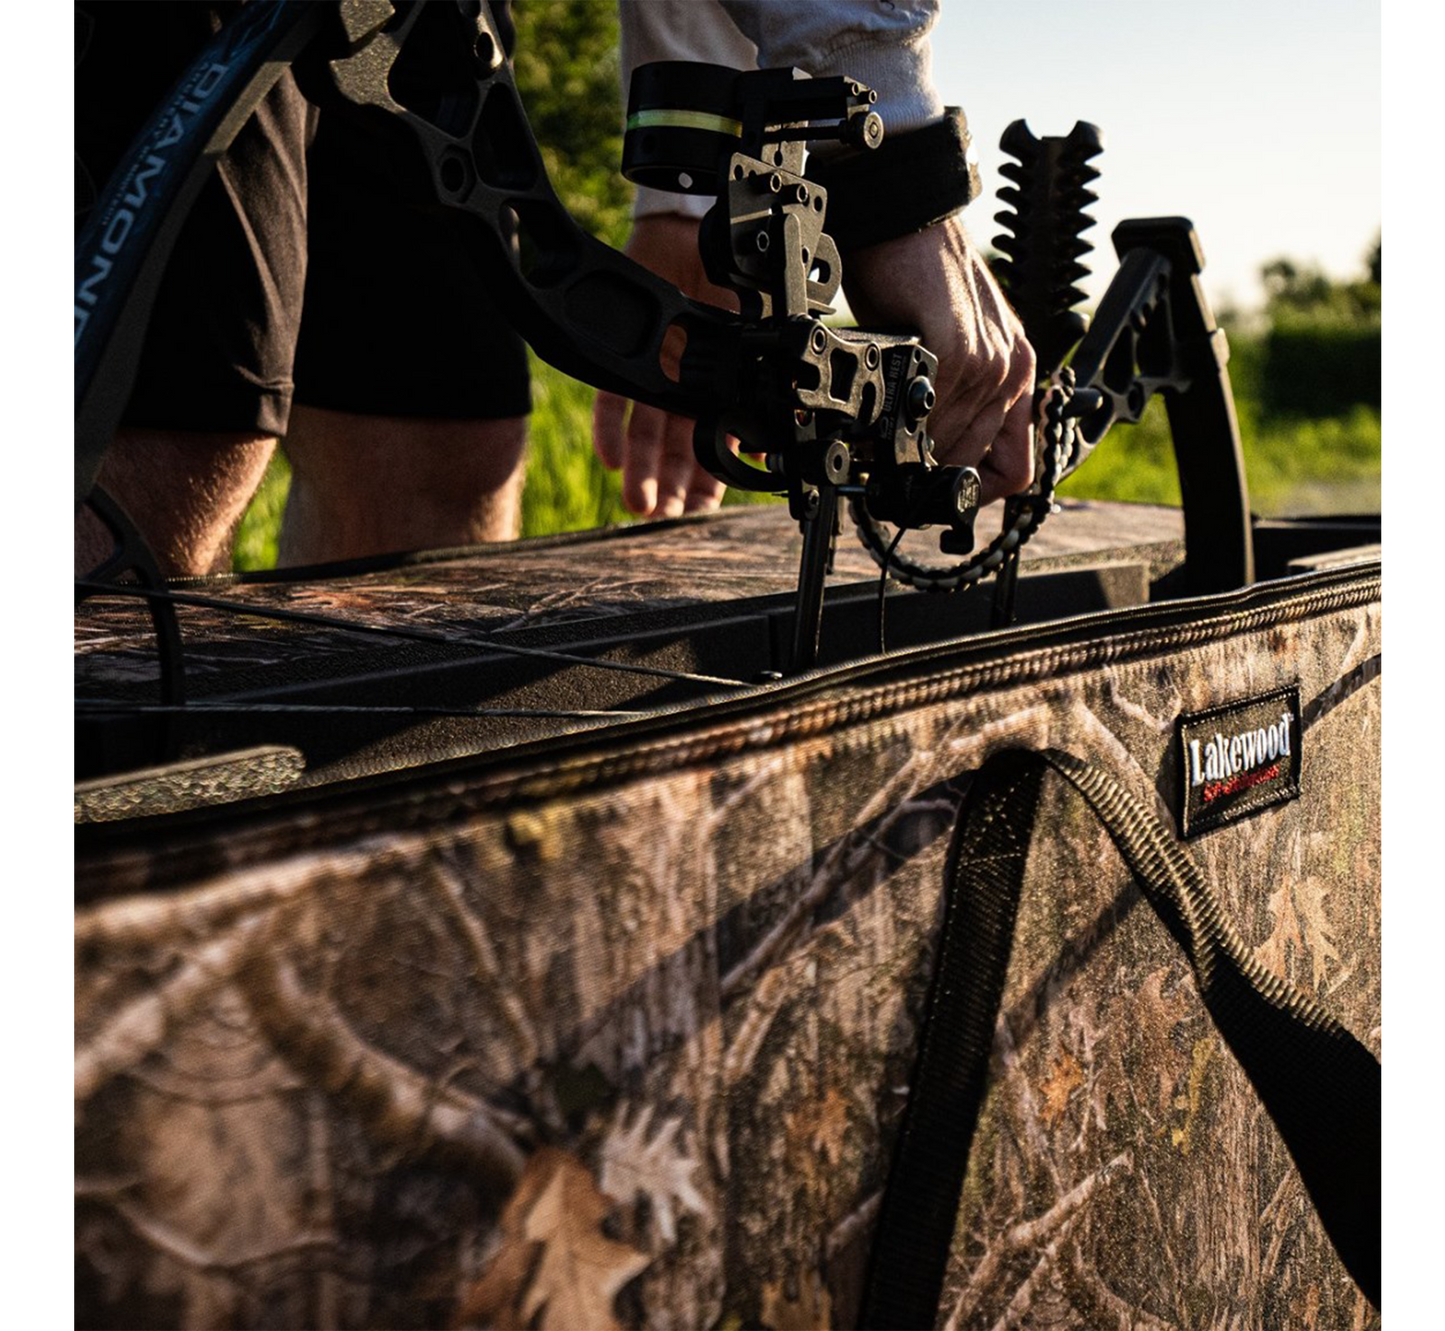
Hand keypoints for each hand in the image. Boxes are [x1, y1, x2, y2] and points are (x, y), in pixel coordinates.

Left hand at [592, 213, 737, 517]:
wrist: (694, 234)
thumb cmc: (727, 280)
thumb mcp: (756, 334)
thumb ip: (761, 384)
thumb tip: (763, 444)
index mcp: (713, 388)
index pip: (708, 445)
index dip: (704, 482)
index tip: (697, 513)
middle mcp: (680, 386)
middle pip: (673, 447)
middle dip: (668, 486)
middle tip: (663, 518)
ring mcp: (649, 371)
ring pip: (644, 432)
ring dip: (642, 470)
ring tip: (639, 504)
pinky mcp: (618, 354)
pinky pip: (610, 399)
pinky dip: (610, 430)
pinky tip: (611, 460)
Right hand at [843, 216, 1036, 504]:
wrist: (905, 222)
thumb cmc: (916, 279)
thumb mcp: (948, 345)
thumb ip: (952, 396)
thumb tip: (923, 452)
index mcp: (1015, 372)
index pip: (1017, 467)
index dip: (977, 492)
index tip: (940, 494)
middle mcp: (1011, 370)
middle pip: (977, 463)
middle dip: (931, 475)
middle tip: (894, 473)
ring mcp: (989, 361)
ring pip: (953, 447)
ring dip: (913, 454)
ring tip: (883, 446)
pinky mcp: (958, 349)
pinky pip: (933, 416)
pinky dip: (904, 430)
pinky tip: (885, 421)